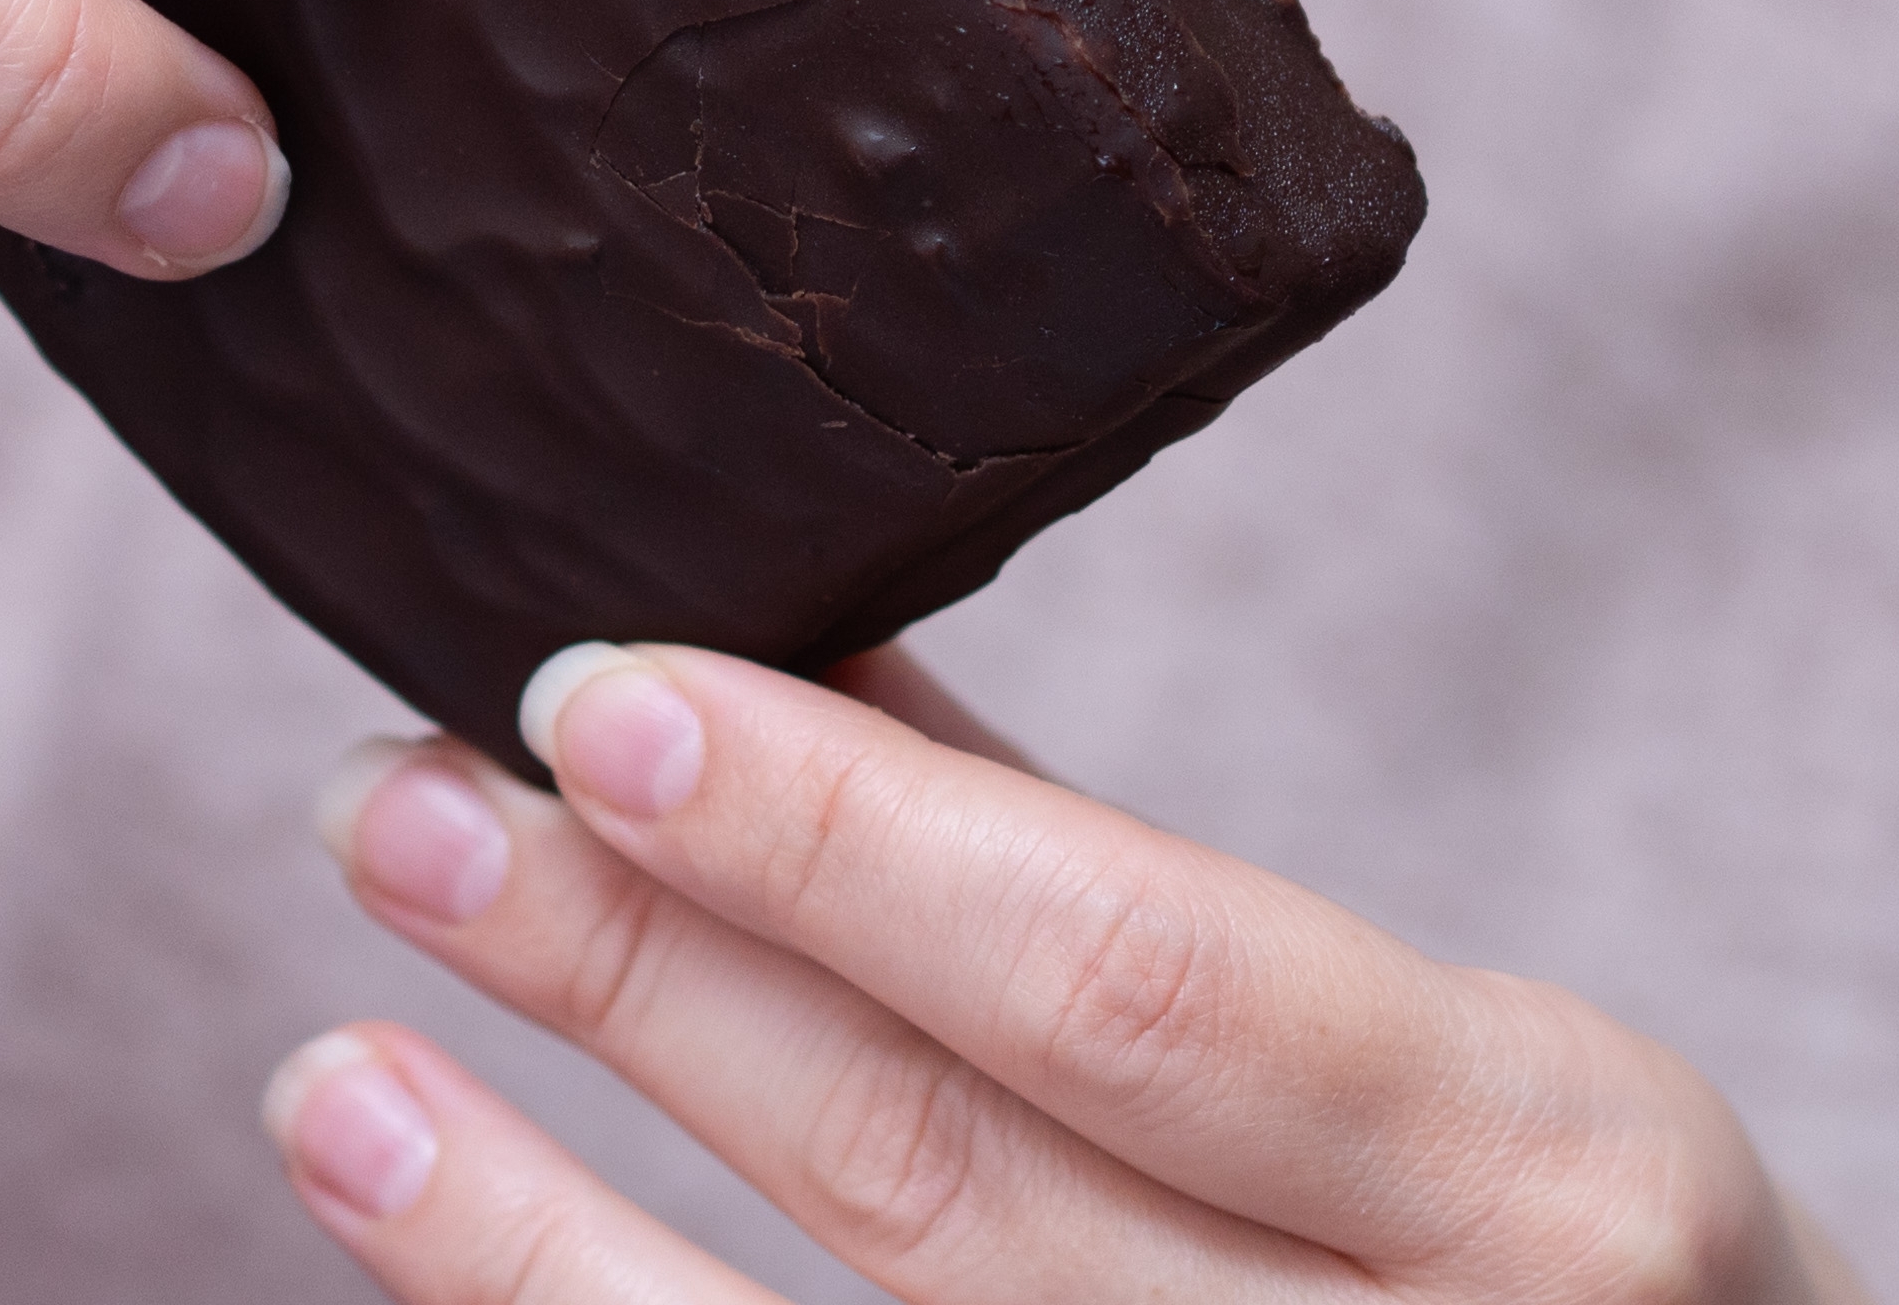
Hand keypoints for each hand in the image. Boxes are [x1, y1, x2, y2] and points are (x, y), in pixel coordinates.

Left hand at [269, 647, 1869, 1304]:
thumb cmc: (1568, 1284)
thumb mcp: (1455, 1075)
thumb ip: (1119, 891)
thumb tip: (785, 656)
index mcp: (1559, 1173)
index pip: (1139, 988)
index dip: (847, 843)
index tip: (592, 693)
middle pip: (940, 1182)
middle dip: (633, 979)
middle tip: (394, 808)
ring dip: (529, 1242)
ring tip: (330, 1074)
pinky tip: (456, 1273)